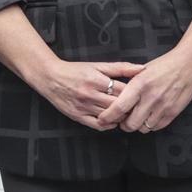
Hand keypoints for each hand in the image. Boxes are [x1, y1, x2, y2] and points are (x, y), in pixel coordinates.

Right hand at [26, 58, 147, 130]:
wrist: (50, 78)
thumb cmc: (74, 71)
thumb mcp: (97, 65)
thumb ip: (120, 67)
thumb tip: (141, 68)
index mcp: (95, 79)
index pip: (122, 90)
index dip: (134, 93)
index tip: (139, 94)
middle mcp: (89, 94)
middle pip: (117, 105)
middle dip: (129, 107)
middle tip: (136, 106)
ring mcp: (83, 107)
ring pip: (109, 116)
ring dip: (120, 116)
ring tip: (125, 113)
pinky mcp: (77, 116)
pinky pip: (98, 125)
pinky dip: (108, 125)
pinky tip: (112, 120)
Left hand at [97, 44, 191, 134]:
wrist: (188, 65)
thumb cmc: (163, 66)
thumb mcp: (141, 71)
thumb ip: (129, 86)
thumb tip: (115, 100)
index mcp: (139, 84)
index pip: (120, 106)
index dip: (109, 116)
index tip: (102, 119)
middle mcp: (151, 97)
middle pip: (131, 123)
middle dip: (123, 125)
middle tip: (122, 121)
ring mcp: (163, 106)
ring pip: (143, 128)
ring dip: (138, 126)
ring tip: (137, 117)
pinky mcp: (173, 112)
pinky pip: (157, 127)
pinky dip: (151, 125)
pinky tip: (149, 117)